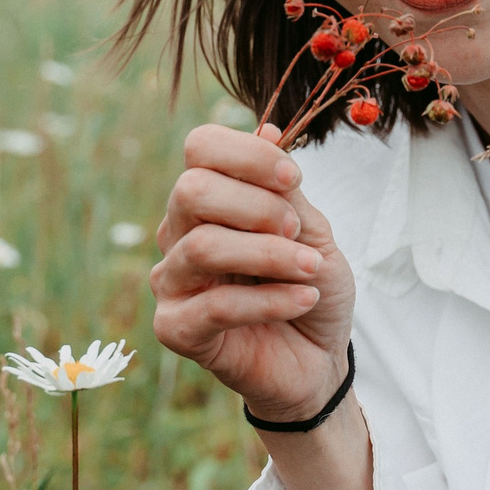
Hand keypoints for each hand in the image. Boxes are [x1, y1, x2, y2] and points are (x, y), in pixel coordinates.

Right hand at [151, 124, 355, 422]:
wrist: (318, 360)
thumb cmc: (310, 287)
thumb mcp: (311, 231)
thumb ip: (285, 189)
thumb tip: (269, 129)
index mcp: (208, 200)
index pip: (200, 148)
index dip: (247, 154)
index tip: (293, 178)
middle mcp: (179, 233)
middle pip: (192, 190)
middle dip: (256, 206)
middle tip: (297, 230)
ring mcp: (172, 282)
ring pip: (202, 246)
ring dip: (269, 254)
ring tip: (311, 269)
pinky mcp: (175, 329)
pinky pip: (214, 305)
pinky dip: (270, 300)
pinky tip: (304, 300)